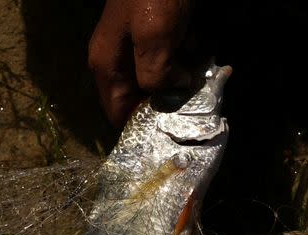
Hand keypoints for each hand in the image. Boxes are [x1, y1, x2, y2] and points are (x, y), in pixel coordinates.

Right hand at [88, 0, 195, 125]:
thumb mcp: (153, 39)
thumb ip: (155, 75)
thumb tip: (169, 95)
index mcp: (107, 65)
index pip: (117, 114)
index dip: (141, 126)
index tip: (169, 128)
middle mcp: (119, 60)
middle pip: (143, 99)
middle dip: (169, 100)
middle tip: (192, 96)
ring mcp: (140, 46)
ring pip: (163, 80)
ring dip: (183, 78)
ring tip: (198, 66)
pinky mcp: (161, 34)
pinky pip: (176, 58)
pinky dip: (190, 56)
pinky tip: (199, 43)